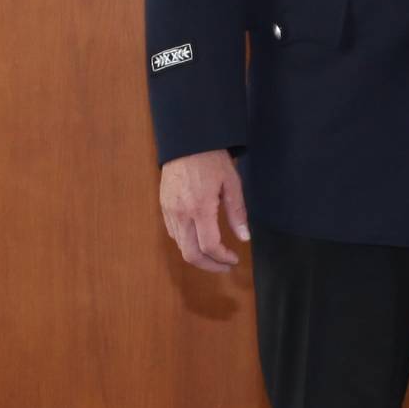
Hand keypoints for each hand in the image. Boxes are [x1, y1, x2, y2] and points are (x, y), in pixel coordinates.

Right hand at [159, 149, 248, 271]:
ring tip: (214, 254)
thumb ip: (237, 213)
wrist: (186, 141)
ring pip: (180, 246)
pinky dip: (187, 243)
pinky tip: (199, 239)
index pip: (209, 246)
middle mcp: (181, 213)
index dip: (223, 259)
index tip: (234, 260)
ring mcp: (169, 211)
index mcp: (200, 208)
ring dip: (198, 255)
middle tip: (224, 266)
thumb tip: (244, 238)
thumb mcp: (232, 183)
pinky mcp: (164, 207)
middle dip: (209, 266)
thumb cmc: (211, 159)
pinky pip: (173, 234)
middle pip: (190, 254)